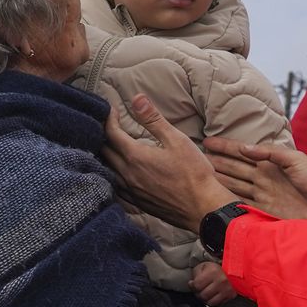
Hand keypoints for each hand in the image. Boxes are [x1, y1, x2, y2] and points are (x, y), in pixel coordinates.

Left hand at [102, 95, 237, 229]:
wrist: (203, 208)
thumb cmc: (194, 173)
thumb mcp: (176, 140)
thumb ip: (154, 119)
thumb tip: (137, 98)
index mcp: (135, 156)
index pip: (111, 133)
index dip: (109, 119)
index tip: (112, 110)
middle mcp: (127, 174)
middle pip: (104, 152)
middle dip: (103, 136)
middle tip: (108, 126)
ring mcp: (131, 191)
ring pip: (107, 170)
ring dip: (105, 156)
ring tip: (110, 147)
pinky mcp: (137, 203)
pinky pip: (116, 187)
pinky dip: (112, 175)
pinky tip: (119, 173)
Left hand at [190, 261, 236, 306]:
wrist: (229, 272)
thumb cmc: (212, 270)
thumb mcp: (202, 268)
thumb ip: (195, 275)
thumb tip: (191, 284)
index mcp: (214, 271)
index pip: (197, 285)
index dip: (193, 286)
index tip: (194, 283)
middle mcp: (222, 280)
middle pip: (203, 295)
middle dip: (199, 294)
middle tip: (201, 289)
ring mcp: (227, 289)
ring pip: (210, 302)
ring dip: (206, 300)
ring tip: (207, 293)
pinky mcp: (231, 296)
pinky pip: (217, 305)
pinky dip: (213, 302)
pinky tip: (213, 296)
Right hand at [204, 136, 306, 234]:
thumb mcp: (297, 160)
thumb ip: (272, 152)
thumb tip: (245, 148)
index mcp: (272, 163)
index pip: (243, 152)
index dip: (225, 147)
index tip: (206, 141)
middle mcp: (263, 178)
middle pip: (233, 168)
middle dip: (214, 162)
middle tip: (193, 158)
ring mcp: (261, 196)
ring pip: (232, 185)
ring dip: (215, 180)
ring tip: (196, 174)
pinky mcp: (262, 212)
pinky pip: (239, 204)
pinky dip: (225, 200)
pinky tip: (211, 196)